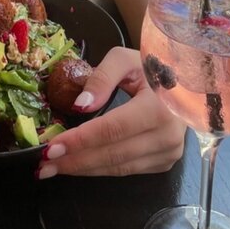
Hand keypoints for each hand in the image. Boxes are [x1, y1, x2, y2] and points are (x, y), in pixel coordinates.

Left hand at [35, 47, 185, 178]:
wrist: (187, 82)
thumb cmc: (153, 65)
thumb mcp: (125, 59)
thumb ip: (102, 78)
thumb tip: (80, 105)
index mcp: (159, 109)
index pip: (112, 130)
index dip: (80, 140)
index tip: (52, 147)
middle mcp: (167, 137)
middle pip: (112, 154)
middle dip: (75, 160)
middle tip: (43, 165)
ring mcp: (169, 154)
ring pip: (118, 167)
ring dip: (83, 169)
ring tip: (53, 168)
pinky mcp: (165, 163)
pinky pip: (127, 169)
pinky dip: (100, 169)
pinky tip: (79, 165)